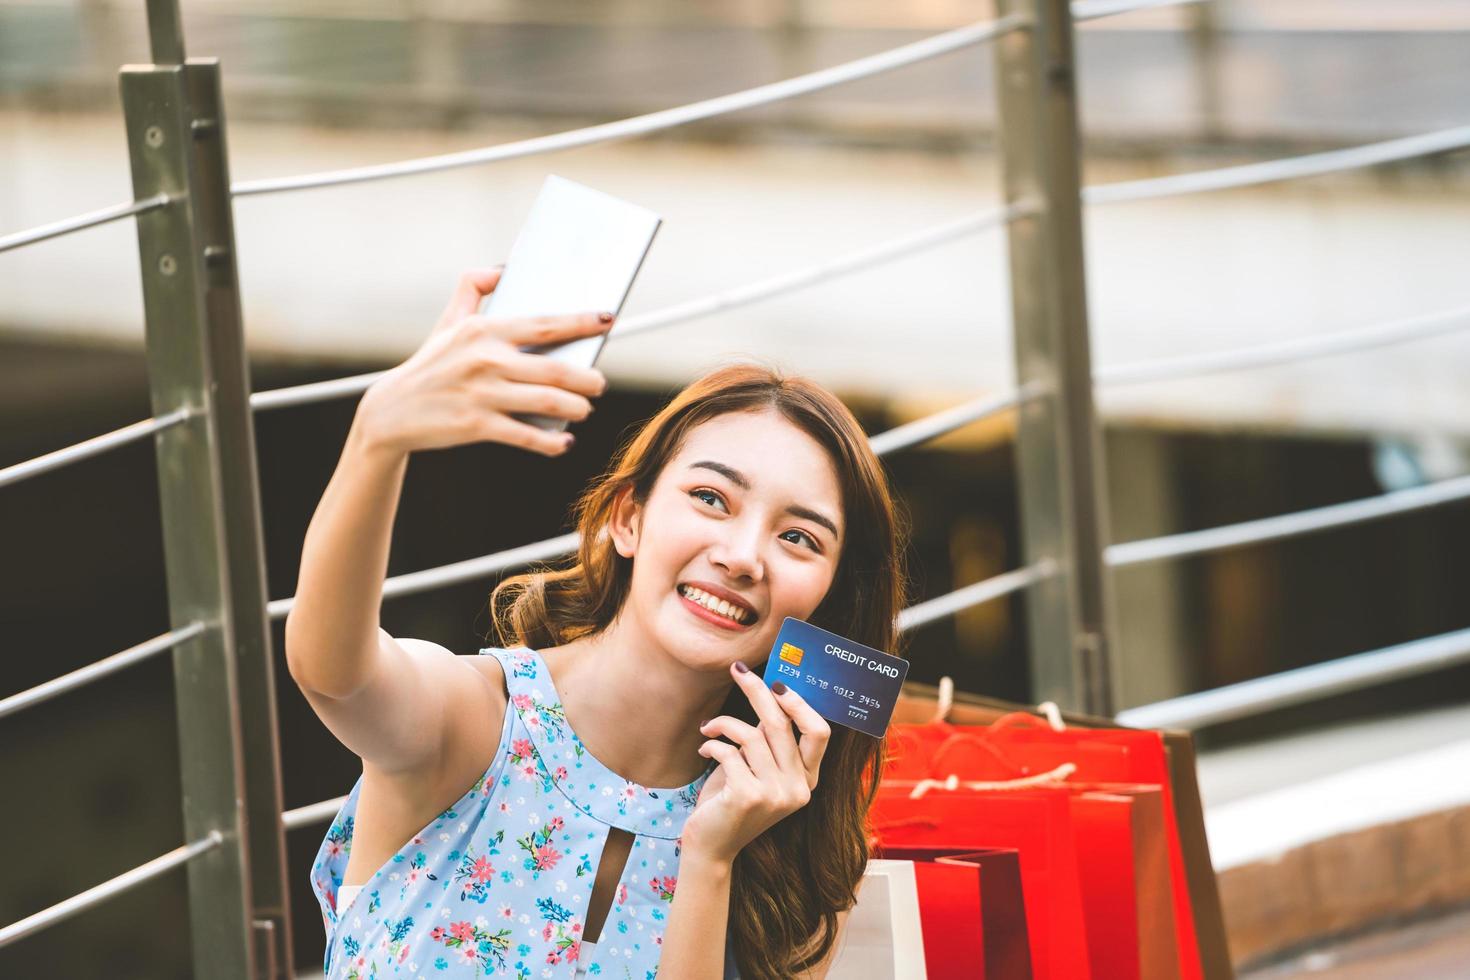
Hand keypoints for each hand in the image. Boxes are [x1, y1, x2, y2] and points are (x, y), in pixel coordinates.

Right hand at [354, 268, 612, 456]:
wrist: (391, 412)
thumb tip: (502, 268)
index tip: (608, 319)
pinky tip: (564, 442)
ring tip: (585, 409)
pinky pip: (527, 435)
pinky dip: (551, 442)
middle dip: (587, 378)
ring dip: (577, 407)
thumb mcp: (447, 322)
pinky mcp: (477, 425)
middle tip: (599, 383)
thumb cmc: (429, 365)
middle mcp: (486, 359)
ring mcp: (482, 393)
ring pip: (548, 401)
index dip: (581, 321)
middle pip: (555, 368)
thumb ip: (472, 289)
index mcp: (484, 330)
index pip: (544, 323)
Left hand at [684, 661, 831, 866]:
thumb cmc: (732, 800)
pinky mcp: (749, 797)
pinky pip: (730, 751)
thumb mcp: (757, 767)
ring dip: (723, 723)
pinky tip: (704, 749)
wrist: (711, 846)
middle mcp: (798, 789)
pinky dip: (712, 743)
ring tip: (708, 727)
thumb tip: (768, 691)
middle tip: (737, 670)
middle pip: (781, 724)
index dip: (799, 703)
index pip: (820, 732)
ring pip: (751, 734)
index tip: (776, 682)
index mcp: (808, 779)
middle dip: (757, 690)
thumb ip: (769, 740)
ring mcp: (776, 795)